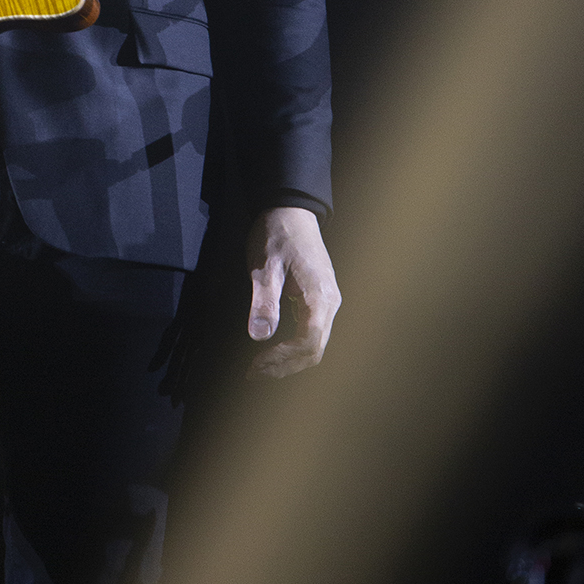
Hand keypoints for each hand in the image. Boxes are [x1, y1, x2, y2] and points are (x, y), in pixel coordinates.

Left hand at [245, 206, 339, 378]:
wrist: (290, 210)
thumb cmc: (276, 234)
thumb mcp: (264, 266)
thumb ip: (264, 300)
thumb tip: (259, 336)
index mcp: (319, 296)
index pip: (309, 342)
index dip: (283, 359)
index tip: (256, 364)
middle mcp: (329, 302)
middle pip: (315, 350)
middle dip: (285, 367)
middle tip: (253, 373)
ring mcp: (327, 302)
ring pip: (314, 344)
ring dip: (288, 361)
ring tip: (260, 368)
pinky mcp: (319, 300)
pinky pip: (311, 333)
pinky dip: (292, 348)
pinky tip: (272, 351)